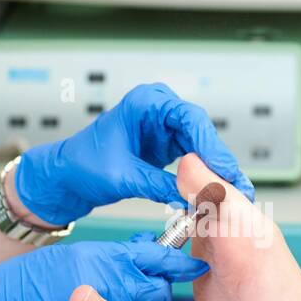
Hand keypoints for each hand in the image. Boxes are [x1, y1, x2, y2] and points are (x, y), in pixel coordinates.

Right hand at [0, 240, 208, 300]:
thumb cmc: (30, 281)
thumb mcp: (77, 257)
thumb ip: (113, 257)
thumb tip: (143, 252)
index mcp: (111, 261)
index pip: (160, 259)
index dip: (181, 263)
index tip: (196, 264)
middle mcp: (115, 290)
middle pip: (158, 291)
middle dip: (156, 289)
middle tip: (141, 286)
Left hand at [15, 82, 256, 225]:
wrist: (65, 178)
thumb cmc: (81, 166)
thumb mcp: (123, 177)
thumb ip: (160, 185)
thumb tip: (195, 198)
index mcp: (146, 102)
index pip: (190, 118)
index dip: (212, 146)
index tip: (224, 171)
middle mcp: (159, 110)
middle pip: (201, 132)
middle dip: (218, 161)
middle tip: (235, 187)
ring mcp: (164, 128)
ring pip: (202, 147)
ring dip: (214, 170)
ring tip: (231, 194)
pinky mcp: (166, 146)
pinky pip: (193, 159)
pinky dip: (203, 176)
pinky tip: (214, 192)